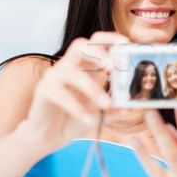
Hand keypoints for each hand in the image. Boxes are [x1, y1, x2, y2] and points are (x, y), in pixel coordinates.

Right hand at [26, 31, 127, 150]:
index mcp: (85, 65)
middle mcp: (68, 66)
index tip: (126, 44)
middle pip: (80, 46)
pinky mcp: (43, 91)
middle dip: (98, 53)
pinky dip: (76, 107)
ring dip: (91, 88)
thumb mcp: (101, 114)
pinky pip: (60, 94)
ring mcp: (54, 76)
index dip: (110, 39)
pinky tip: (88, 119)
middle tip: (114, 67)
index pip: (96, 42)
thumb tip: (132, 106)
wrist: (51, 136)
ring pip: (71, 72)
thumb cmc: (76, 118)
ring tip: (106, 104)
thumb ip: (116, 109)